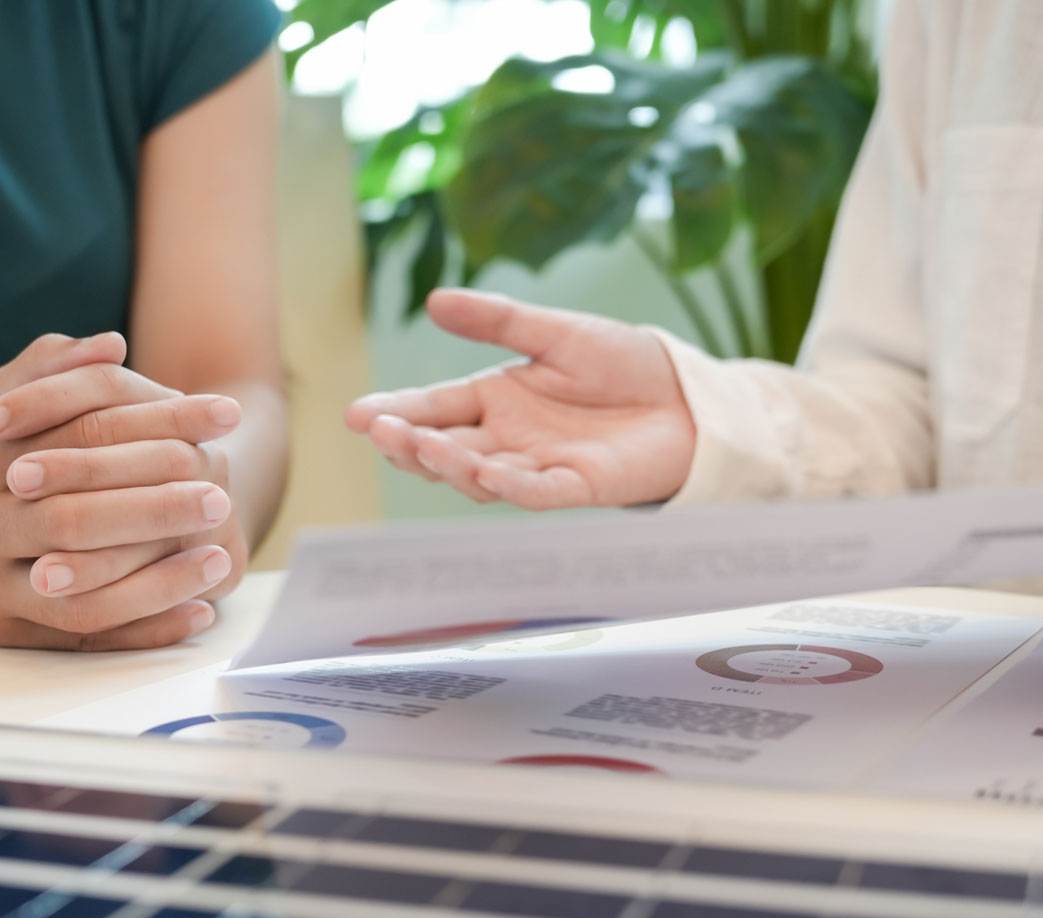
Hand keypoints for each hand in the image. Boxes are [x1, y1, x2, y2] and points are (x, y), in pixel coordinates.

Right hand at [0, 332, 244, 649]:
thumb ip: (44, 371)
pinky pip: (82, 637)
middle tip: (221, 495)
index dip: (160, 420)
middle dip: (157, 507)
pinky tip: (197, 615)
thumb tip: (112, 343)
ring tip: (221, 559)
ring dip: (159, 579)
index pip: (83, 432)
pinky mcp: (2, 631)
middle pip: (77, 516)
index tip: (224, 414)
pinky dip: (143, 630)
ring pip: (81, 587)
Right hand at [345, 288, 696, 508]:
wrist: (686, 396)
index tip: (356, 414)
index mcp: (495, 399)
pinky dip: (506, 484)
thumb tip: (436, 301)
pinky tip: (481, 470)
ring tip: (418, 445)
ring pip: (478, 475)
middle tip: (379, 431)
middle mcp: (507, 438)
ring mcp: (537, 465)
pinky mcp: (576, 487)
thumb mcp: (557, 333)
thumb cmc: (623, 364)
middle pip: (444, 447)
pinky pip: (534, 492)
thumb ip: (500, 321)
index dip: (395, 413)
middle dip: (407, 442)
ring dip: (447, 463)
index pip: (433, 408)